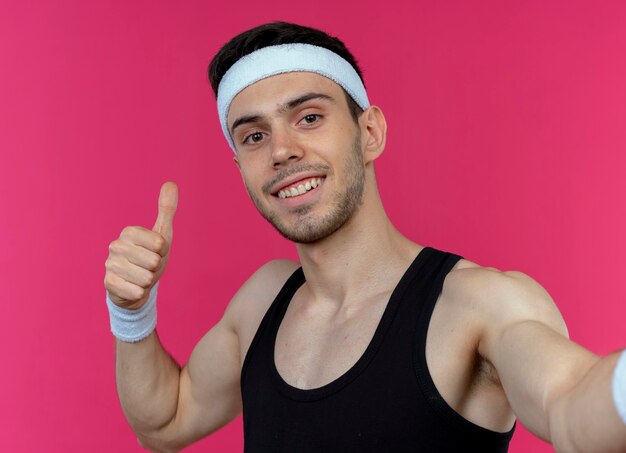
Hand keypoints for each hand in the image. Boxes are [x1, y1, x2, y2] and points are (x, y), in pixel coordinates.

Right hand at [104, 182, 177, 309]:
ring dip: (148, 282)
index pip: (160, 244)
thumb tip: (171, 183)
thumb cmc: (151, 257)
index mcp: (129, 232)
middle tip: (148, 267)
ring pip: (145, 278)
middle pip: (153, 261)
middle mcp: (115, 246)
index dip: (163, 252)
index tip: (156, 252)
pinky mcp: (108, 284)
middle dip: (156, 268)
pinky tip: (133, 288)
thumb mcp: (162, 235)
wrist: (136, 285)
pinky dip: (140, 293)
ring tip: (141, 277)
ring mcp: (109, 265)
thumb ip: (167, 209)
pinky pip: (136, 292)